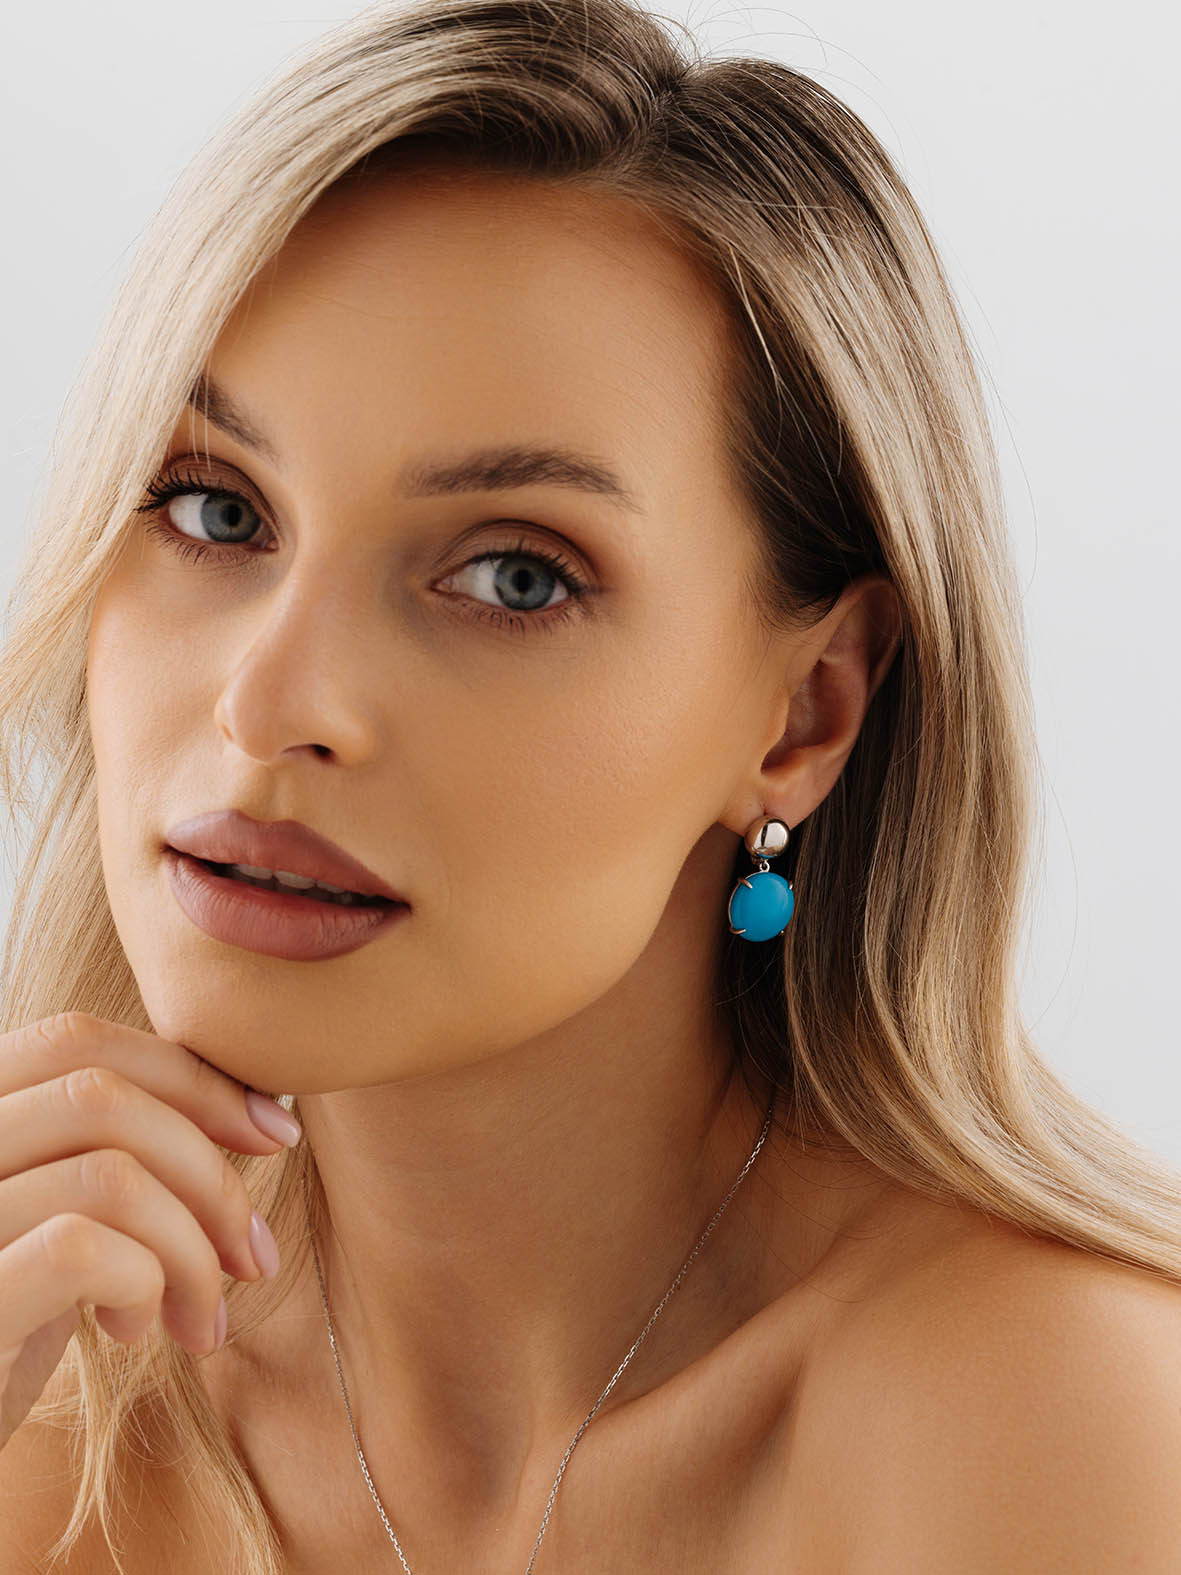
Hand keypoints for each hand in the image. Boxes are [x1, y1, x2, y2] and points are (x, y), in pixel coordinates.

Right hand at [0, 1012, 296, 1451]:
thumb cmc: (3, 1324)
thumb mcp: (50, 1214)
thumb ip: (110, 1148)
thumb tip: (256, 1108)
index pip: (75, 1041)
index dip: (189, 1077)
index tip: (273, 1133)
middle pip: (100, 1097)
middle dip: (208, 1171)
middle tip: (253, 1255)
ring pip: (109, 1174)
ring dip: (191, 1248)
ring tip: (197, 1316)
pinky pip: (80, 1250)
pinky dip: (144, 1285)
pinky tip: (134, 1331)